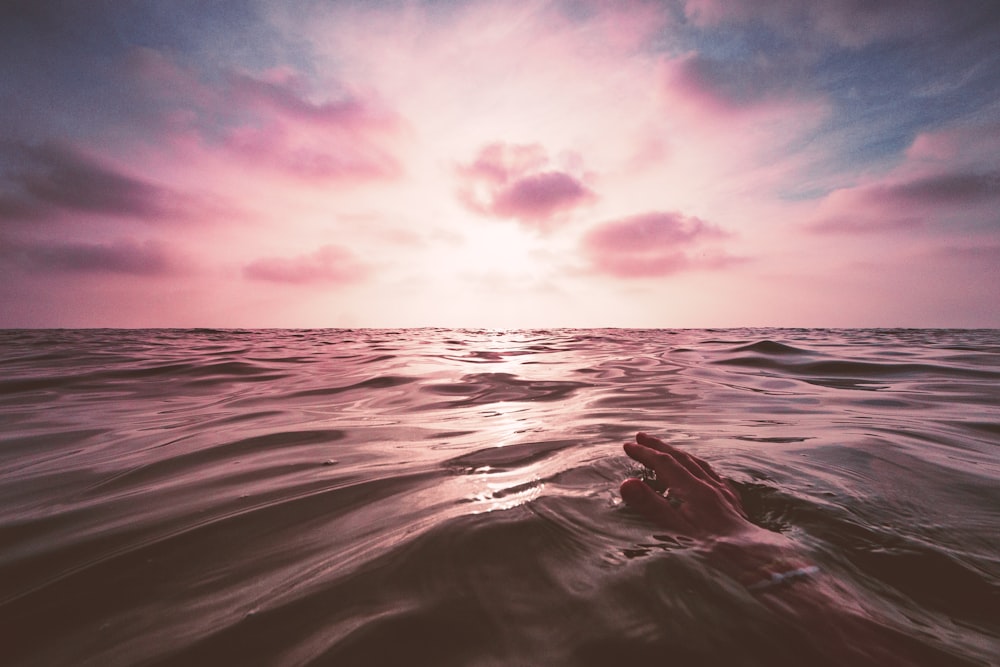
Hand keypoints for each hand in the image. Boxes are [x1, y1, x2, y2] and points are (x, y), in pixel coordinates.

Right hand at [620, 432, 752, 537]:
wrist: (753, 559)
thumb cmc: (714, 548)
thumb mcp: (677, 529)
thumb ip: (652, 506)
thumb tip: (627, 483)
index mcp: (694, 490)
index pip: (665, 464)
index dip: (645, 454)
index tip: (628, 446)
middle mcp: (709, 486)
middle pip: (682, 459)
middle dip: (660, 447)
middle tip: (642, 437)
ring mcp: (723, 493)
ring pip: (699, 464)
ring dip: (679, 454)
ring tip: (668, 450)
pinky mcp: (733, 503)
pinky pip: (715, 476)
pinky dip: (701, 468)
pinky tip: (703, 472)